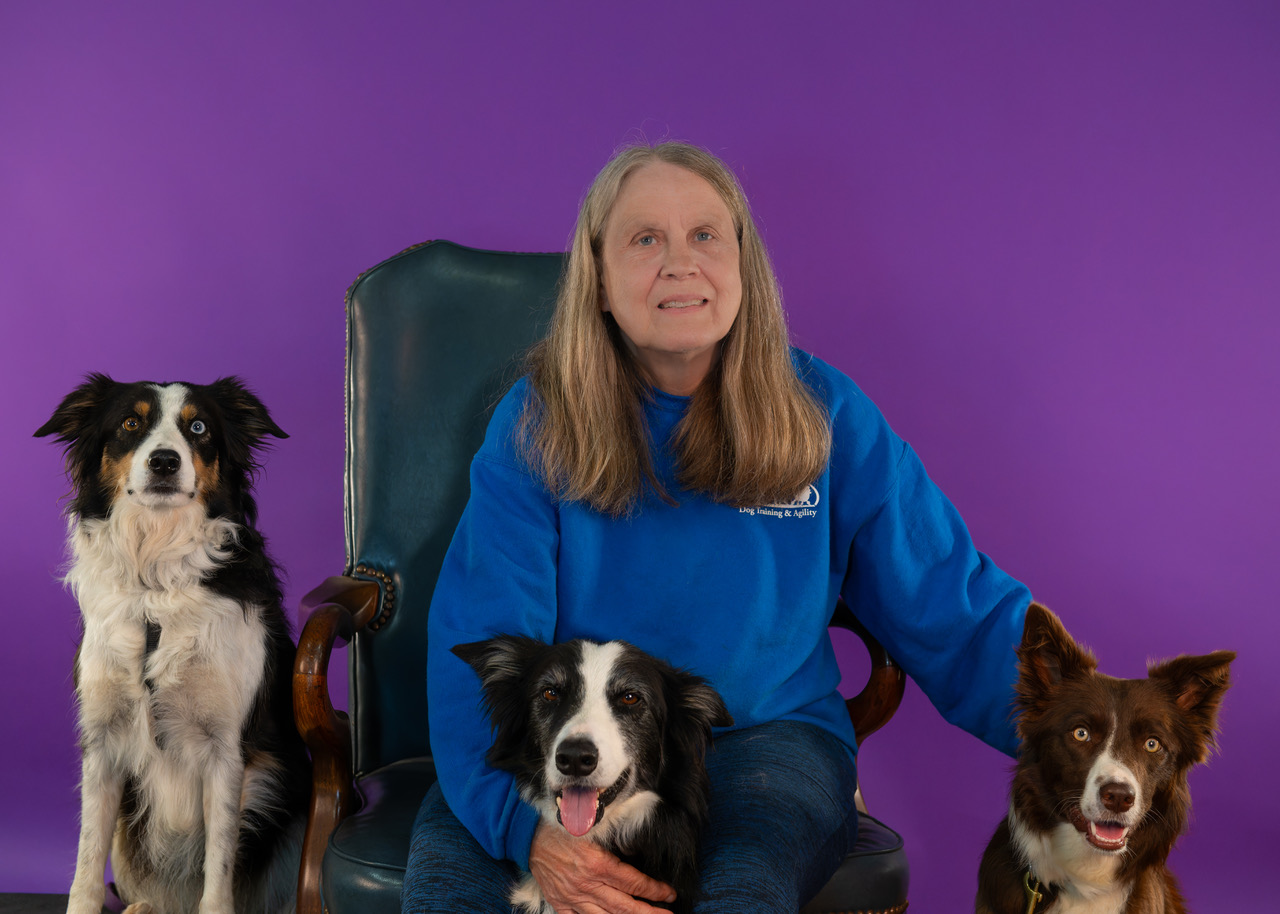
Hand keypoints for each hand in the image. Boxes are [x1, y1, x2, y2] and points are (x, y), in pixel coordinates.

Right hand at [528, 821, 676, 913]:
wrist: (528, 838)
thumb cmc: (561, 829)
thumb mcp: (591, 831)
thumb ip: (613, 845)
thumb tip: (637, 856)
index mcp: (596, 864)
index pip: (633, 882)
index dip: (654, 890)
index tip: (669, 893)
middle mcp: (586, 884)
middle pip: (625, 905)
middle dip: (650, 912)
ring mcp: (572, 897)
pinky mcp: (561, 904)